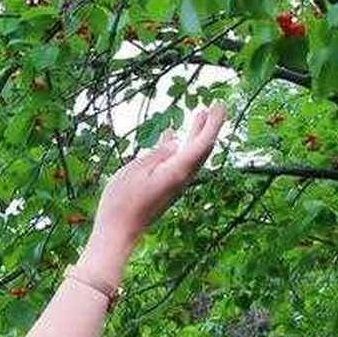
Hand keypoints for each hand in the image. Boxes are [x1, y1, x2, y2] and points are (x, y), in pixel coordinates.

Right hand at [89, 103, 225, 253]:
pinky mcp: (166, 188)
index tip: (219, 104)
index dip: (213, 122)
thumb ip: (157, 154)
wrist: (118, 233)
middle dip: (209, 125)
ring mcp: (174, 184)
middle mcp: (181, 178)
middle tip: (216, 105)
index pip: (202, 143)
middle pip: (202, 148)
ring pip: (192, 155)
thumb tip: (175, 142)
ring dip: (196, 134)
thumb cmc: (122, 202)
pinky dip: (181, 146)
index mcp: (177, 171)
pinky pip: (179, 162)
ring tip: (199, 115)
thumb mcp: (135, 171)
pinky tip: (172, 138)